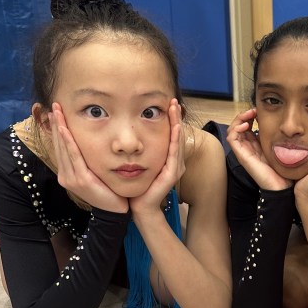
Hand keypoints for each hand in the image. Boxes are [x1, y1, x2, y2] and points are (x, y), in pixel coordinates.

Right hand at [49, 103, 127, 213]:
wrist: (114, 210)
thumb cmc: (107, 191)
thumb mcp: (94, 173)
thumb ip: (87, 161)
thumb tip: (87, 144)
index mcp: (67, 173)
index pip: (60, 147)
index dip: (57, 130)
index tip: (55, 113)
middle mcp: (65, 175)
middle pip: (59, 145)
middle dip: (56, 124)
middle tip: (54, 106)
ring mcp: (71, 178)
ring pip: (64, 148)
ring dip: (59, 128)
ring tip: (56, 112)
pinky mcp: (80, 180)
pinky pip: (74, 156)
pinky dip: (68, 142)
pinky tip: (64, 129)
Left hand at [130, 99, 185, 216]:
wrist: (141, 207)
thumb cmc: (139, 187)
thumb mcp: (140, 164)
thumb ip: (140, 152)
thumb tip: (131, 136)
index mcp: (168, 159)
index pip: (171, 135)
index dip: (171, 119)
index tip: (168, 104)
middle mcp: (175, 162)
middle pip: (177, 135)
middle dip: (176, 117)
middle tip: (173, 101)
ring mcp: (176, 168)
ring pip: (177, 140)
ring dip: (177, 123)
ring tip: (175, 108)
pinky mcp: (172, 173)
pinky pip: (174, 152)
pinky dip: (175, 138)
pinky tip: (175, 127)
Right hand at [226, 107, 290, 190]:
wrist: (281, 185)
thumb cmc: (282, 168)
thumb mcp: (279, 146)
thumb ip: (276, 135)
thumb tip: (278, 120)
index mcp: (255, 144)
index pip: (246, 125)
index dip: (249, 115)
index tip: (258, 111)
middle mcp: (247, 146)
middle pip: (237, 125)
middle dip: (243, 115)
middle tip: (253, 110)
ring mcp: (243, 151)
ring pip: (232, 130)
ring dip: (238, 119)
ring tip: (248, 115)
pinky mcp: (241, 156)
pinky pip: (231, 139)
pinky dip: (235, 129)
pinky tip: (245, 126)